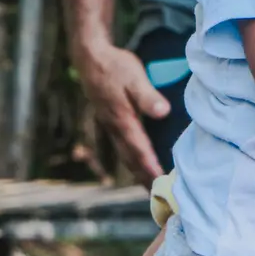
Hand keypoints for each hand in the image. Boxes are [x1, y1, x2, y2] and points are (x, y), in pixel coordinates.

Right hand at [71, 40, 168, 185]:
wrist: (91, 58)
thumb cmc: (115, 67)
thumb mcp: (135, 77)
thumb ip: (148, 96)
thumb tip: (163, 113)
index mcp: (122, 120)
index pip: (139, 149)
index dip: (150, 166)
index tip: (160, 182)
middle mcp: (114, 127)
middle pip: (130, 159)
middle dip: (144, 178)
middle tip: (157, 197)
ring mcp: (111, 125)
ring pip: (125, 154)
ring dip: (137, 172)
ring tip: (150, 187)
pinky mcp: (111, 121)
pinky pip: (123, 146)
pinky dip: (132, 159)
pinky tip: (138, 162)